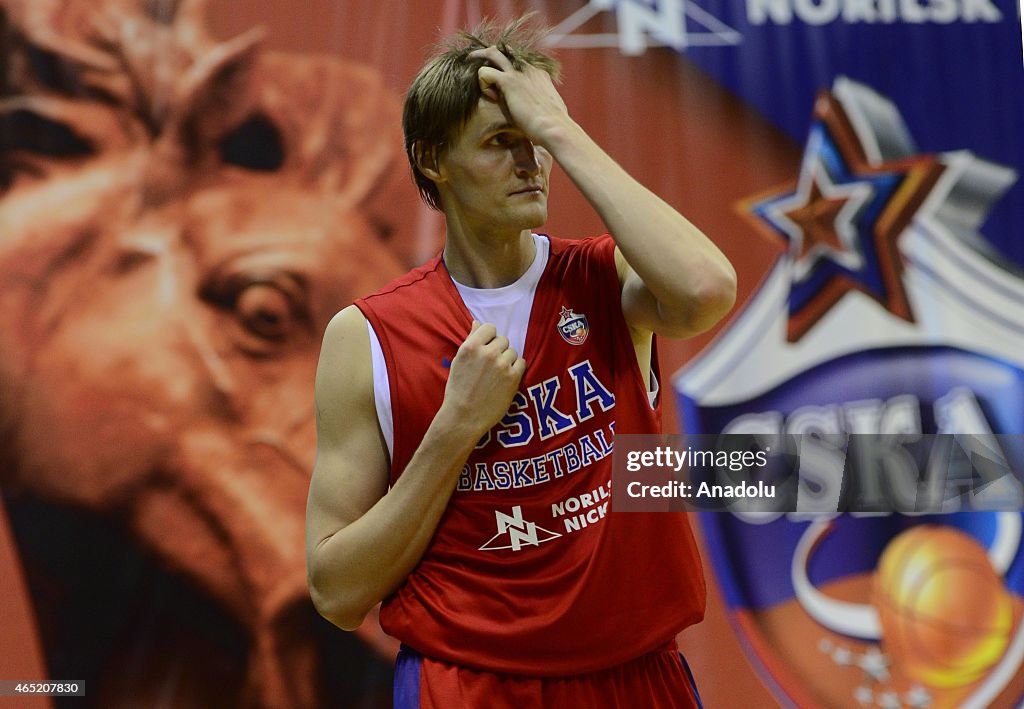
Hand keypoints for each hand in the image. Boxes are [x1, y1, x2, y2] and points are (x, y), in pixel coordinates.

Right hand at [440, 321, 526, 437]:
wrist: (464, 417)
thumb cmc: (458, 390)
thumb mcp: (458, 361)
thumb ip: (470, 340)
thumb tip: (477, 323)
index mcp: (471, 347)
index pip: (489, 328)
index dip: (489, 337)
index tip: (487, 348)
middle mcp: (487, 353)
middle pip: (503, 340)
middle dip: (499, 350)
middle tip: (491, 366)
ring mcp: (502, 365)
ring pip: (513, 352)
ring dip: (508, 360)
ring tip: (497, 374)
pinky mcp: (513, 378)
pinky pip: (522, 363)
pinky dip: (516, 369)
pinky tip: (506, 378)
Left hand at [469, 46, 569, 147]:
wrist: (554, 128)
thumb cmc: (554, 126)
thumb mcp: (551, 110)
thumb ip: (543, 105)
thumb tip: (541, 114)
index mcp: (538, 74)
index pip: (517, 62)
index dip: (506, 71)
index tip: (501, 89)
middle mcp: (528, 69)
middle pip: (505, 51)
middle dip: (488, 53)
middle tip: (475, 59)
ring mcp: (518, 73)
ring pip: (493, 54)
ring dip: (478, 58)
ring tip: (467, 65)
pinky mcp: (508, 82)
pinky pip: (485, 72)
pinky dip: (482, 83)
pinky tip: (490, 97)